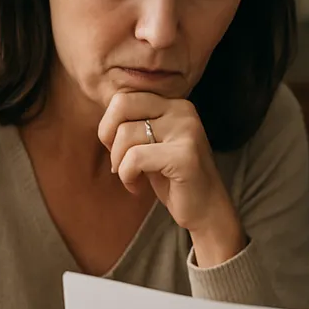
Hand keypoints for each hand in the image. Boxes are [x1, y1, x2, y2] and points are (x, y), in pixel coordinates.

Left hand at [98, 92, 244, 265]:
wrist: (206, 210)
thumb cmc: (173, 179)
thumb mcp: (152, 143)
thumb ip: (134, 123)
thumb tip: (103, 117)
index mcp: (175, 104)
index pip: (124, 97)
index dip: (109, 125)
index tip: (119, 150)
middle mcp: (183, 111)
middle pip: (121, 106)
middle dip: (109, 138)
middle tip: (118, 162)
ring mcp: (186, 131)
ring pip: (125, 134)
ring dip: (119, 164)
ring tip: (133, 178)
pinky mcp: (184, 156)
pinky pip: (134, 158)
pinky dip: (127, 176)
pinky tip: (137, 188)